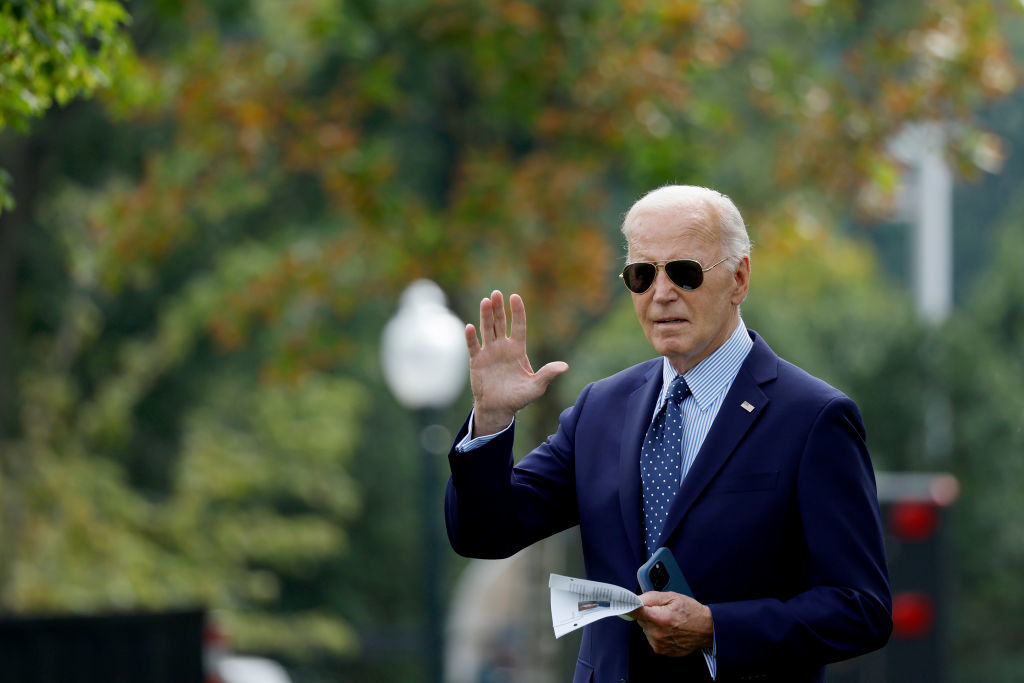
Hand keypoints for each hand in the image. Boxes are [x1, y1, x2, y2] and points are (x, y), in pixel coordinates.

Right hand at [465, 290, 567, 435]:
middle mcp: (503, 347)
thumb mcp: (537, 387)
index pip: (519, 326)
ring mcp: (489, 352)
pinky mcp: (477, 361)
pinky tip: (470, 327)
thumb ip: (548, 374)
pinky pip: (473, 346)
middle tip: (496, 293)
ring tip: (485, 301)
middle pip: (500, 323)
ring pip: (487, 330)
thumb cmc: (519, 397)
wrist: (499, 409)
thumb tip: (565, 367)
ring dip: (485, 316)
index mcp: (518, 350)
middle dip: (499, 308)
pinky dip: (471, 337)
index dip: (517, 312)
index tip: (515, 297)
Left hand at [630, 592, 713, 656]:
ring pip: (645, 629)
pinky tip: (669, 630)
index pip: (634, 612)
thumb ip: (651, 597)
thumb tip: (636, 599)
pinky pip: (652, 638)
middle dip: (647, 613)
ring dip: (653, 624)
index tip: (624, 603)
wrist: (707, 630)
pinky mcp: (661, 651)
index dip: (627, 606)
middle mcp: (657, 633)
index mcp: (660, 618)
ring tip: (668, 621)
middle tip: (662, 611)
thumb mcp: (673, 597)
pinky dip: (657, 633)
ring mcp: (659, 644)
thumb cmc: (692, 612)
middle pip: (640, 620)